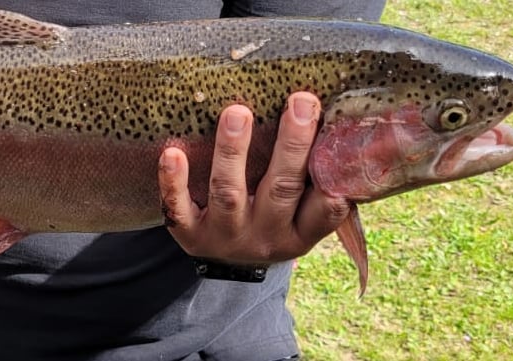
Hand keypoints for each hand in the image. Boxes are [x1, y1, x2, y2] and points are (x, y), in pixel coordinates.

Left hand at [159, 92, 350, 263]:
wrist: (228, 264)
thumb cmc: (273, 220)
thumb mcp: (300, 214)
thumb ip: (315, 180)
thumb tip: (337, 117)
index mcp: (300, 232)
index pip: (325, 209)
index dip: (334, 178)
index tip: (339, 137)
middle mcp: (266, 237)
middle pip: (281, 189)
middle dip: (291, 145)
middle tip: (299, 103)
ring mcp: (225, 236)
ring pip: (229, 193)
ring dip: (232, 152)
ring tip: (236, 113)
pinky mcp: (190, 235)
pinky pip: (179, 209)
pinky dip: (174, 182)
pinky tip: (172, 154)